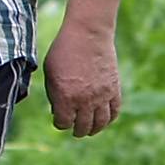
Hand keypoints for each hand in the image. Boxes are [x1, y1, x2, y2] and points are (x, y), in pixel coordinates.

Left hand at [42, 19, 121, 137]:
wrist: (88, 34)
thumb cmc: (63, 51)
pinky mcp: (114, 89)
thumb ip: (53, 94)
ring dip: (93, 129)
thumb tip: (57, 110)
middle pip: (82, 127)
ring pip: (100, 123)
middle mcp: (85, 100)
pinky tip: (103, 120)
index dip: (60, 123)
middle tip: (74, 130)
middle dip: (76, 130)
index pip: (63, 123)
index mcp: (65, 97)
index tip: (59, 120)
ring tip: (88, 129)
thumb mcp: (50, 72)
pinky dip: (109, 119)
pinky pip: (114, 112)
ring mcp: (102, 96)